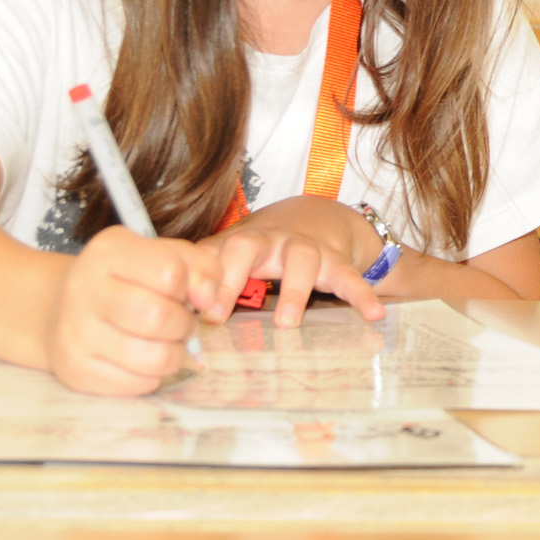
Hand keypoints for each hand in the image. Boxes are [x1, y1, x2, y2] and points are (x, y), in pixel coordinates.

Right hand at [45, 226, 230, 394]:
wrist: (61, 309)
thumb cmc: (127, 280)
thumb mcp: (163, 255)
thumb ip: (200, 267)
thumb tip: (210, 303)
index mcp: (108, 251)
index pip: (171, 272)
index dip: (193, 287)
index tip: (187, 293)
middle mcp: (84, 289)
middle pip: (160, 318)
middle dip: (184, 325)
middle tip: (180, 322)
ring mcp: (75, 333)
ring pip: (156, 357)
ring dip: (174, 353)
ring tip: (166, 341)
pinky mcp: (77, 370)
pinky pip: (141, 383)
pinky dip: (153, 374)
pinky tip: (142, 357)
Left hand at [200, 196, 387, 326]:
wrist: (318, 217)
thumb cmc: (264, 245)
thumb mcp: (232, 252)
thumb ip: (204, 273)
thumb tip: (166, 307)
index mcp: (239, 242)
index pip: (213, 255)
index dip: (199, 280)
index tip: (192, 312)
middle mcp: (270, 241)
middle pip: (247, 247)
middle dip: (231, 277)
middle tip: (218, 313)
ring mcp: (306, 249)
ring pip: (301, 261)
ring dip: (293, 291)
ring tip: (287, 323)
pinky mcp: (337, 261)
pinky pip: (350, 277)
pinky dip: (362, 295)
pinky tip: (373, 315)